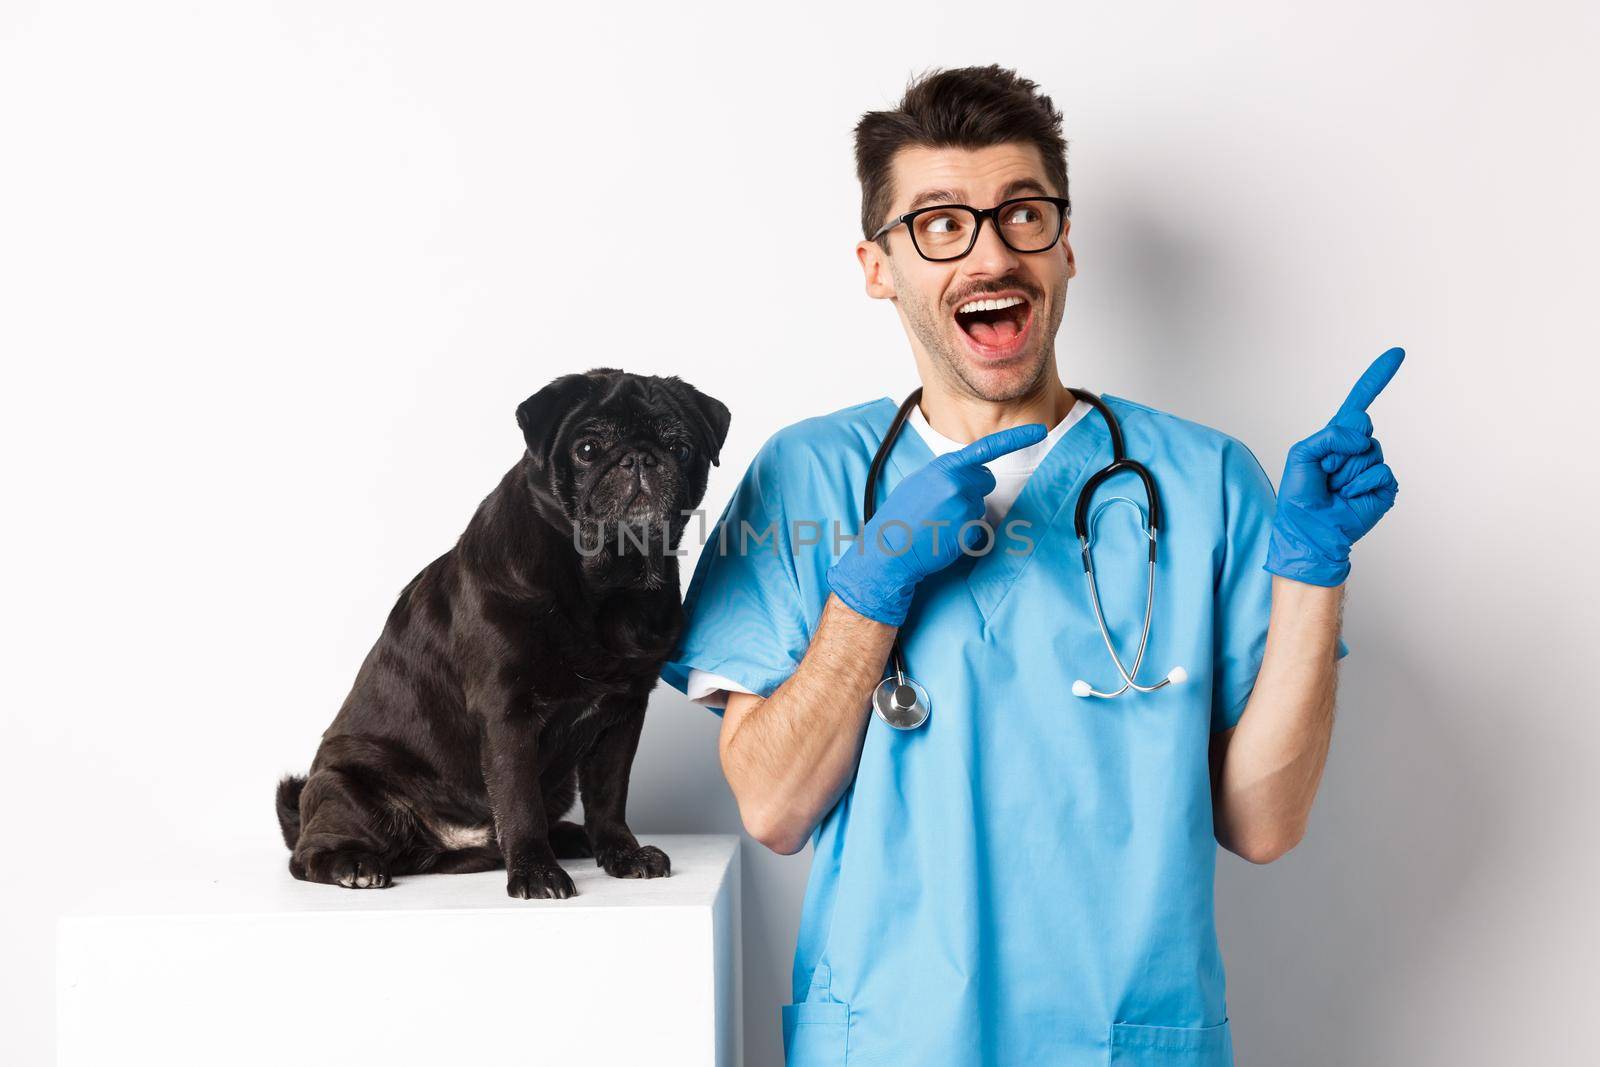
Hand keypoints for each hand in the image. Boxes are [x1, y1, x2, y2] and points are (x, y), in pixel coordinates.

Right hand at [828, 422, 1046, 624]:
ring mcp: (963, 507)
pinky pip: (978, 529)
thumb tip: (969, 474)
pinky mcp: (968, 530)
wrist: (887, 550)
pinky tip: (943, 537)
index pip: (986, 449)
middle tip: (945, 505)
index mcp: (944, 467)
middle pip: (986, 481)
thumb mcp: (919, 482)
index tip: (1039, 432)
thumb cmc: (900, 516)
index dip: (1016, 439)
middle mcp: (956, 483)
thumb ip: (946, 473)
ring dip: (964, 516)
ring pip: (979, 507)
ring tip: (937, 524)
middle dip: (973, 490)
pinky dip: (964, 535)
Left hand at [1265, 347, 1403, 586]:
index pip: (1359, 401)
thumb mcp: (1303, 454)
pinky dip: (1360, 485)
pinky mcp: (1385, 486)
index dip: (1377, 377)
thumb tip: (1363, 436)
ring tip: (1335, 488)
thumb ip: (1330, 435)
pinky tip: (1350, 497)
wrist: (1310, 530)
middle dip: (1337, 449)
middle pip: (1360, 425)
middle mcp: (1358, 448)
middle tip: (1325, 472)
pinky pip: (1380, 471)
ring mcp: (1372, 466)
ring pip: (1368, 451)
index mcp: (1337, 438)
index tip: (1397, 353)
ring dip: (1345, 471)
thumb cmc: (1301, 496)